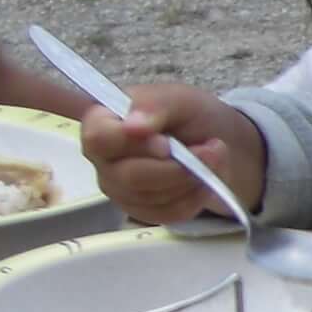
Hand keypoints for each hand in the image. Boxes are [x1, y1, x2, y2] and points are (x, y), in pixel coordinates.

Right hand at [78, 92, 266, 223]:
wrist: (211, 140)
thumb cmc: (186, 114)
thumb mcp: (178, 98)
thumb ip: (155, 106)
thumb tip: (133, 126)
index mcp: (100, 123)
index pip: (99, 139)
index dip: (136, 145)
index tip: (168, 143)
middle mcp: (102, 159)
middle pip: (130, 177)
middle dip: (176, 167)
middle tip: (211, 149)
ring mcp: (119, 188)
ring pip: (152, 198)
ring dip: (191, 179)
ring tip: (212, 158)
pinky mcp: (141, 210)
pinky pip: (167, 213)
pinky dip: (194, 197)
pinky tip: (205, 180)